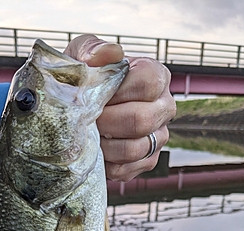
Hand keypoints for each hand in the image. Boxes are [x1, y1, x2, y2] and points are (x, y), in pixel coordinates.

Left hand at [64, 35, 175, 181]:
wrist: (79, 111)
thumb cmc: (85, 80)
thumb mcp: (83, 56)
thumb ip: (92, 49)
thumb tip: (109, 54)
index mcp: (156, 76)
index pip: (148, 83)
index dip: (117, 92)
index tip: (97, 94)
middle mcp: (164, 107)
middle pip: (141, 120)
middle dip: (107, 121)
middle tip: (88, 119)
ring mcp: (158, 138)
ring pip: (134, 149)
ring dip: (104, 145)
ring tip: (89, 135)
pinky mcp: (146, 162)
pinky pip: (125, 170)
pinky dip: (105, 163)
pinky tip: (96, 150)